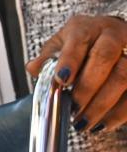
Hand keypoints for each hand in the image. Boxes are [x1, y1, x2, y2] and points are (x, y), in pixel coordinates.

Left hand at [26, 14, 126, 132]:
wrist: (114, 41)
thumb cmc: (83, 46)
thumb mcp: (61, 46)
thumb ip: (48, 58)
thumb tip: (34, 68)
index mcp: (87, 27)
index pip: (79, 39)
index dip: (70, 60)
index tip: (61, 80)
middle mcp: (113, 34)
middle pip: (105, 57)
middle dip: (88, 86)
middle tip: (74, 107)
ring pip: (124, 76)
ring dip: (103, 103)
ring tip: (84, 122)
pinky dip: (119, 113)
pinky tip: (103, 124)